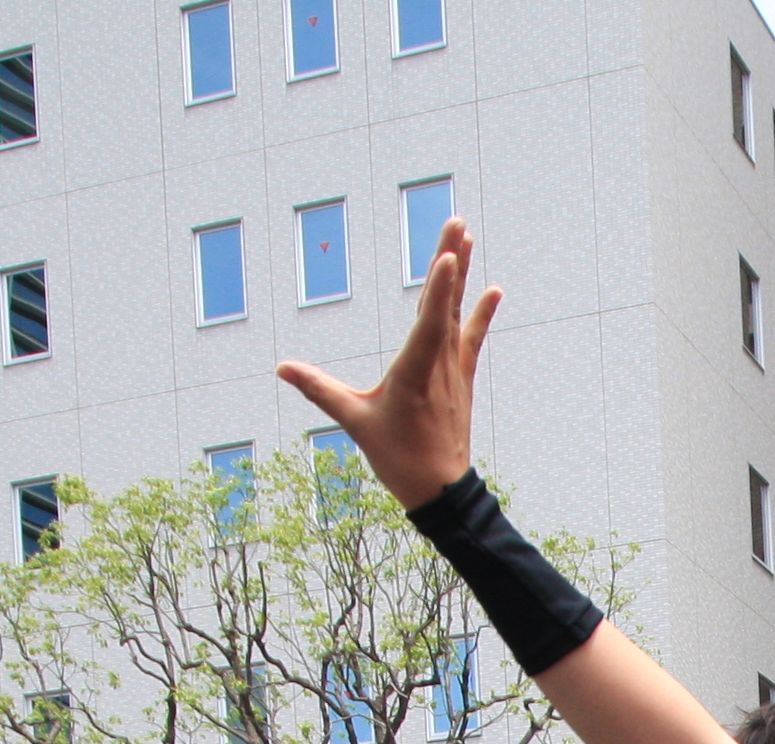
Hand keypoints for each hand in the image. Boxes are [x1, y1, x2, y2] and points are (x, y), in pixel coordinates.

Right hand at [279, 215, 493, 515]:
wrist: (440, 492)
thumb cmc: (398, 458)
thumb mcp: (355, 422)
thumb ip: (318, 389)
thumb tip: (282, 367)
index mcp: (415, 371)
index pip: (431, 321)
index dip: (441, 287)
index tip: (449, 254)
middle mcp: (440, 364)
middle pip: (445, 303)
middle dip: (451, 259)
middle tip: (456, 221)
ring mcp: (453, 370)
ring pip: (458, 313)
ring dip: (462, 274)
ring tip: (466, 236)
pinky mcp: (460, 379)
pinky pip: (471, 339)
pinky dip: (481, 314)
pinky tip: (492, 289)